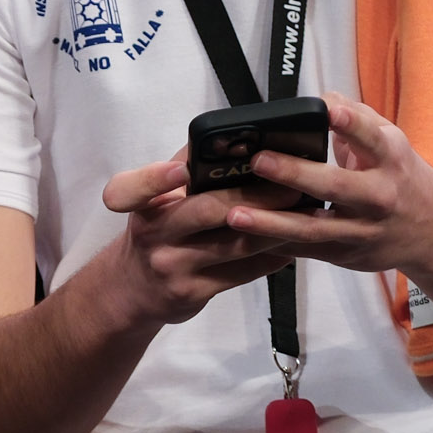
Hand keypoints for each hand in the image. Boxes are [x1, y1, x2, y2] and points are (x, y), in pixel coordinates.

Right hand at [95, 152, 294, 326]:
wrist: (136, 290)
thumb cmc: (157, 232)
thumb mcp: (156, 200)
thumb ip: (186, 169)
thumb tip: (235, 140)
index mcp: (144, 203)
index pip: (128, 189)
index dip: (155, 178)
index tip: (182, 170)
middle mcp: (153, 233)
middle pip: (208, 211)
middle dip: (257, 196)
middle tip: (292, 185)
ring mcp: (172, 266)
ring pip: (235, 244)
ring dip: (275, 227)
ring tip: (304, 211)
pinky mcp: (192, 292)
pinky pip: (242, 273)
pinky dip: (271, 257)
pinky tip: (292, 244)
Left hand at [216, 95, 432, 275]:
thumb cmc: (399, 175)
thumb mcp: (389, 141)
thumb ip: (355, 116)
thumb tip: (320, 99)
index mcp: (389, 158)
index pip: (370, 138)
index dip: (349, 123)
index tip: (327, 111)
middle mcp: (378, 195)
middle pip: (335, 186)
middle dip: (294, 174)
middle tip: (258, 161)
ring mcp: (362, 229)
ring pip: (314, 228)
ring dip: (272, 222)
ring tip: (236, 214)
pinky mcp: (346, 254)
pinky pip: (306, 250)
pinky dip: (275, 245)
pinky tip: (244, 238)